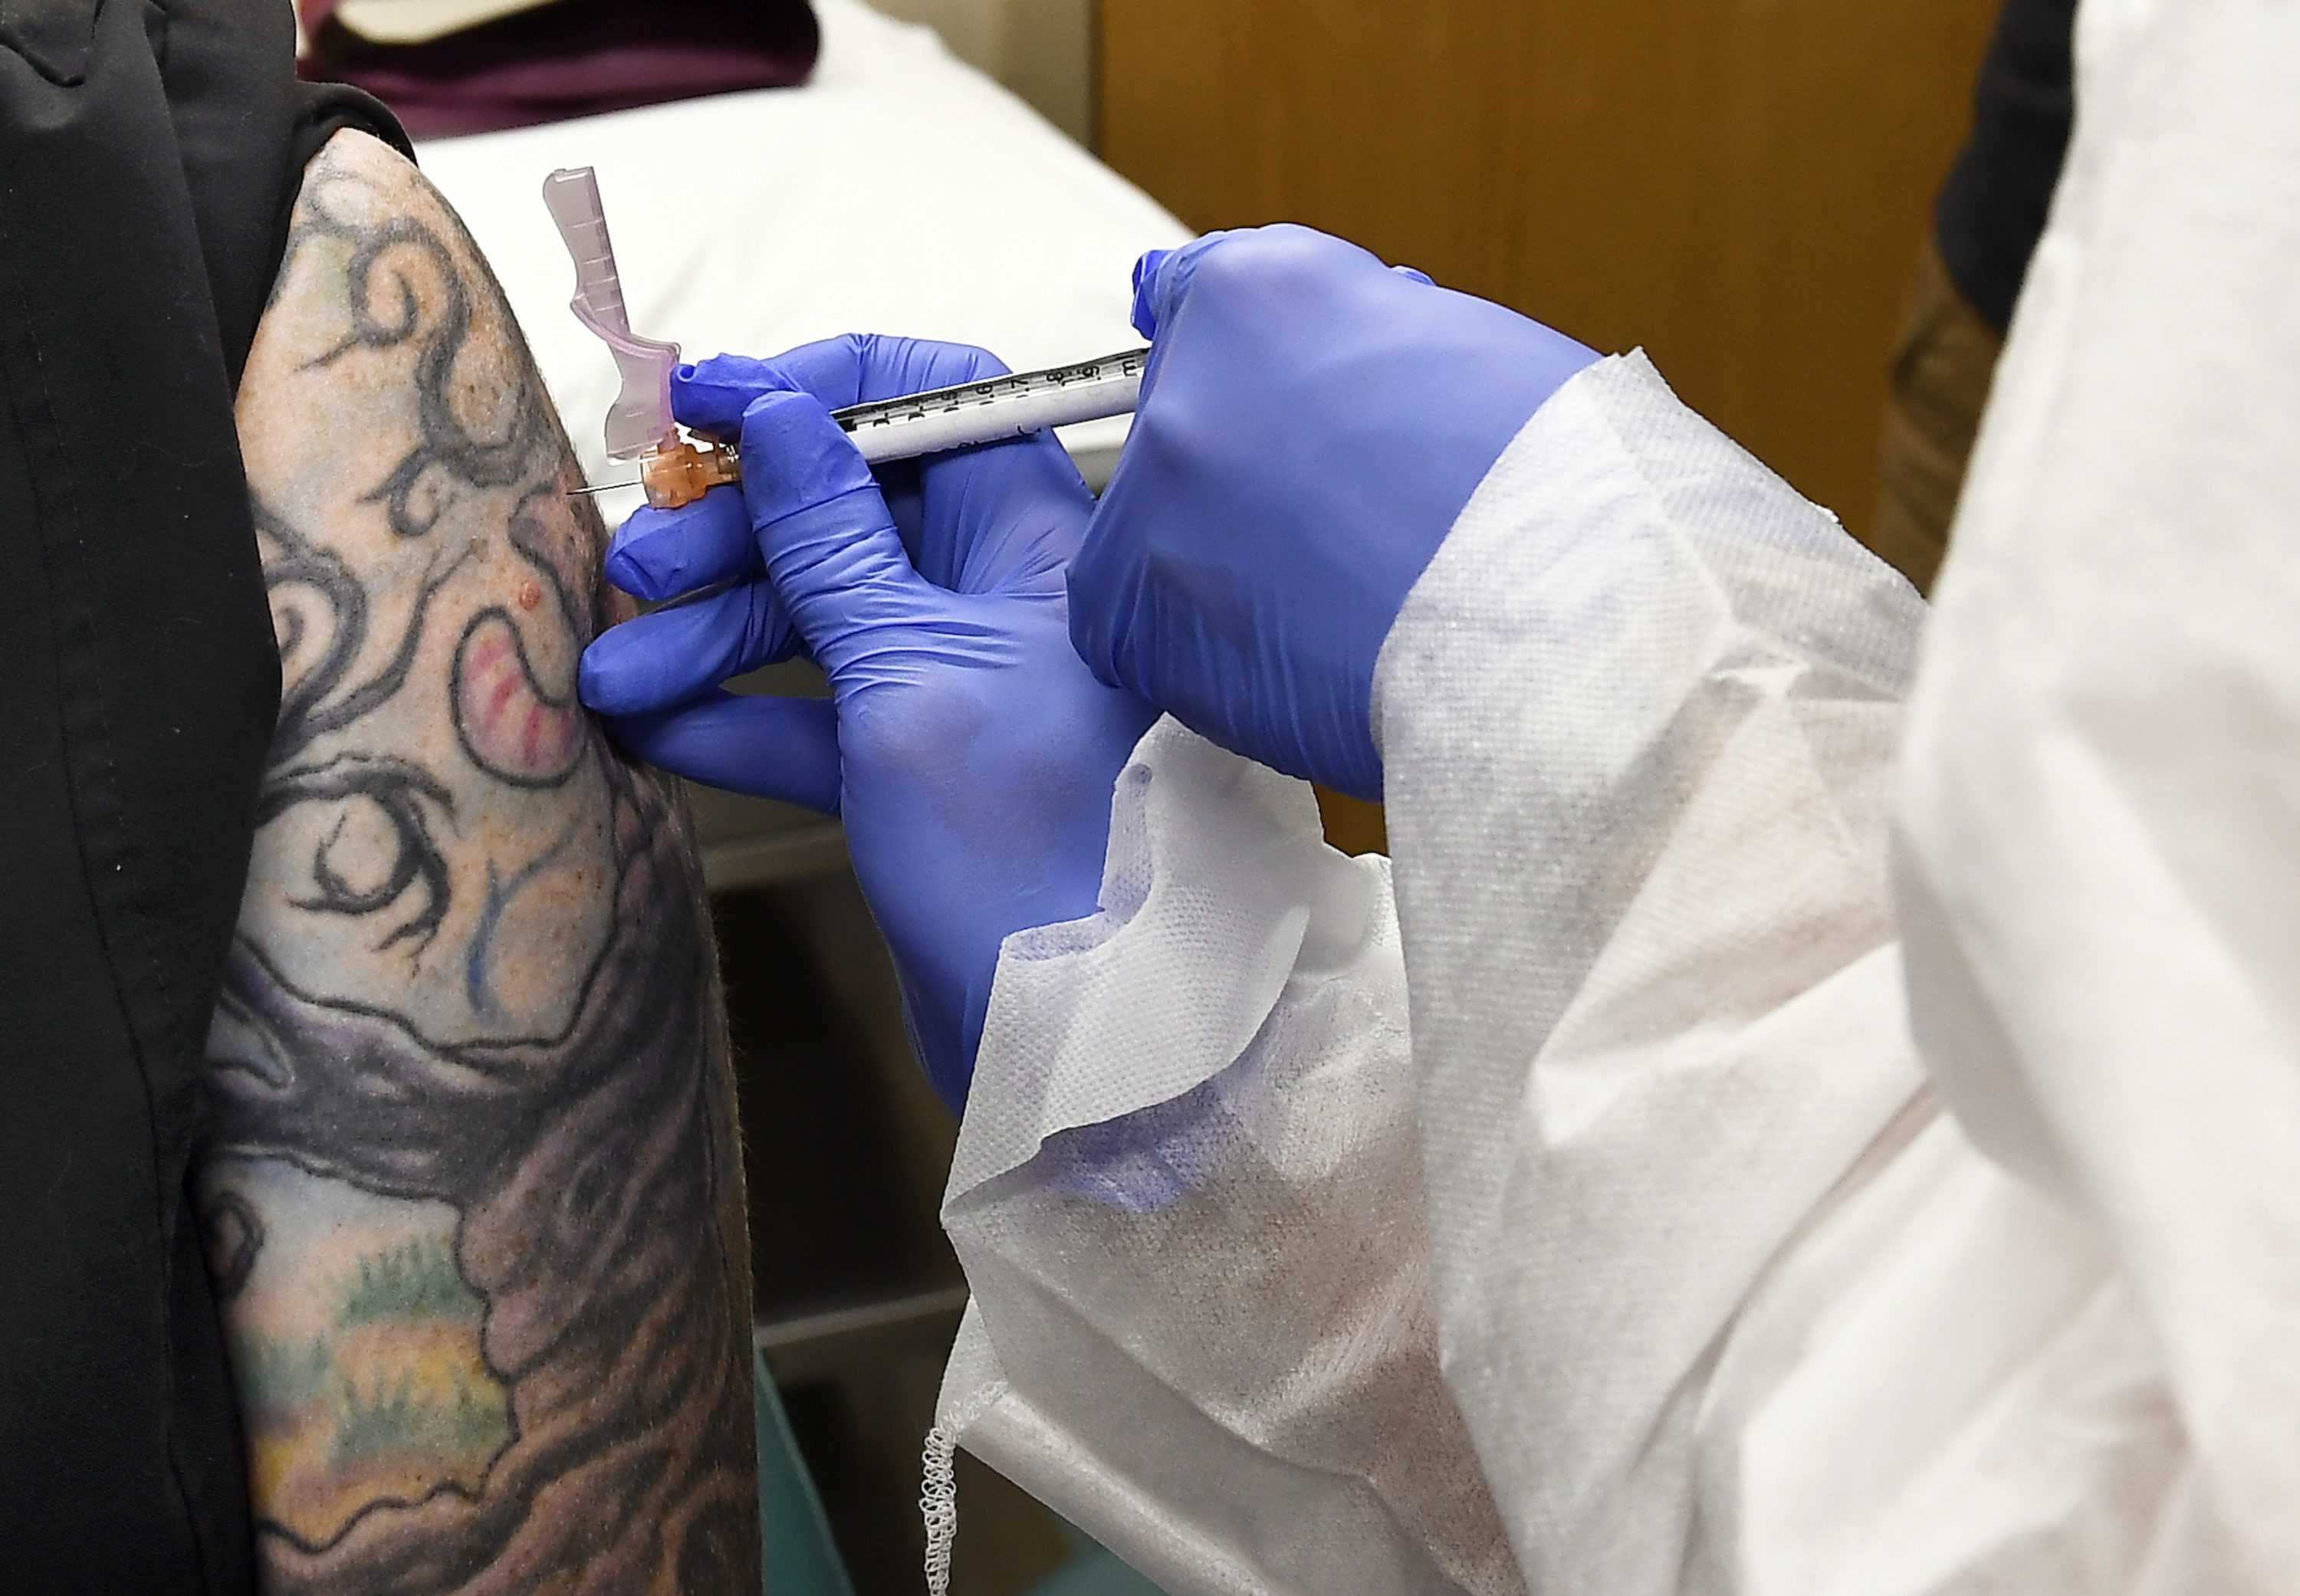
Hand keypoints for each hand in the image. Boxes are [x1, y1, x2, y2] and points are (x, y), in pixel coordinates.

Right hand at [579, 337, 1157, 1106]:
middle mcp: (1004, 597)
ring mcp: (957, 683)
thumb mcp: (906, 671)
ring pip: (818, 615)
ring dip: (707, 639)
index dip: (820, 389)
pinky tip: (651, 734)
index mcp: (1038, 542)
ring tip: (606, 679)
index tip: (707, 406)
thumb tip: (776, 417)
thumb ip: (832, 542)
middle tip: (631, 573)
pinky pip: (815, 713)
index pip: (937, 399)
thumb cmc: (1021, 845)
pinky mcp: (917, 764)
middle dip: (731, 536)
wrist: (1070, 1039)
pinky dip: (737, 719)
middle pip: (851, 509)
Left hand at [1071, 224, 1599, 799]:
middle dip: (1249, 482)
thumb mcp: (1458, 341)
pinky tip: (1311, 660)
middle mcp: (1184, 386)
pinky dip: (1219, 657)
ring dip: (1227, 575)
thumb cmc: (1553, 482)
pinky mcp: (1136, 623)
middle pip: (1183, 433)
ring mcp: (1150, 507)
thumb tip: (1304, 325)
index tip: (1288, 421)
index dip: (1257, 378)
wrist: (1557, 615)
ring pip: (1158, 545)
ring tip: (1342, 607)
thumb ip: (1355, 328)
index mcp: (1261, 293)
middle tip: (1352, 532)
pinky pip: (1151, 641)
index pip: (1198, 307)